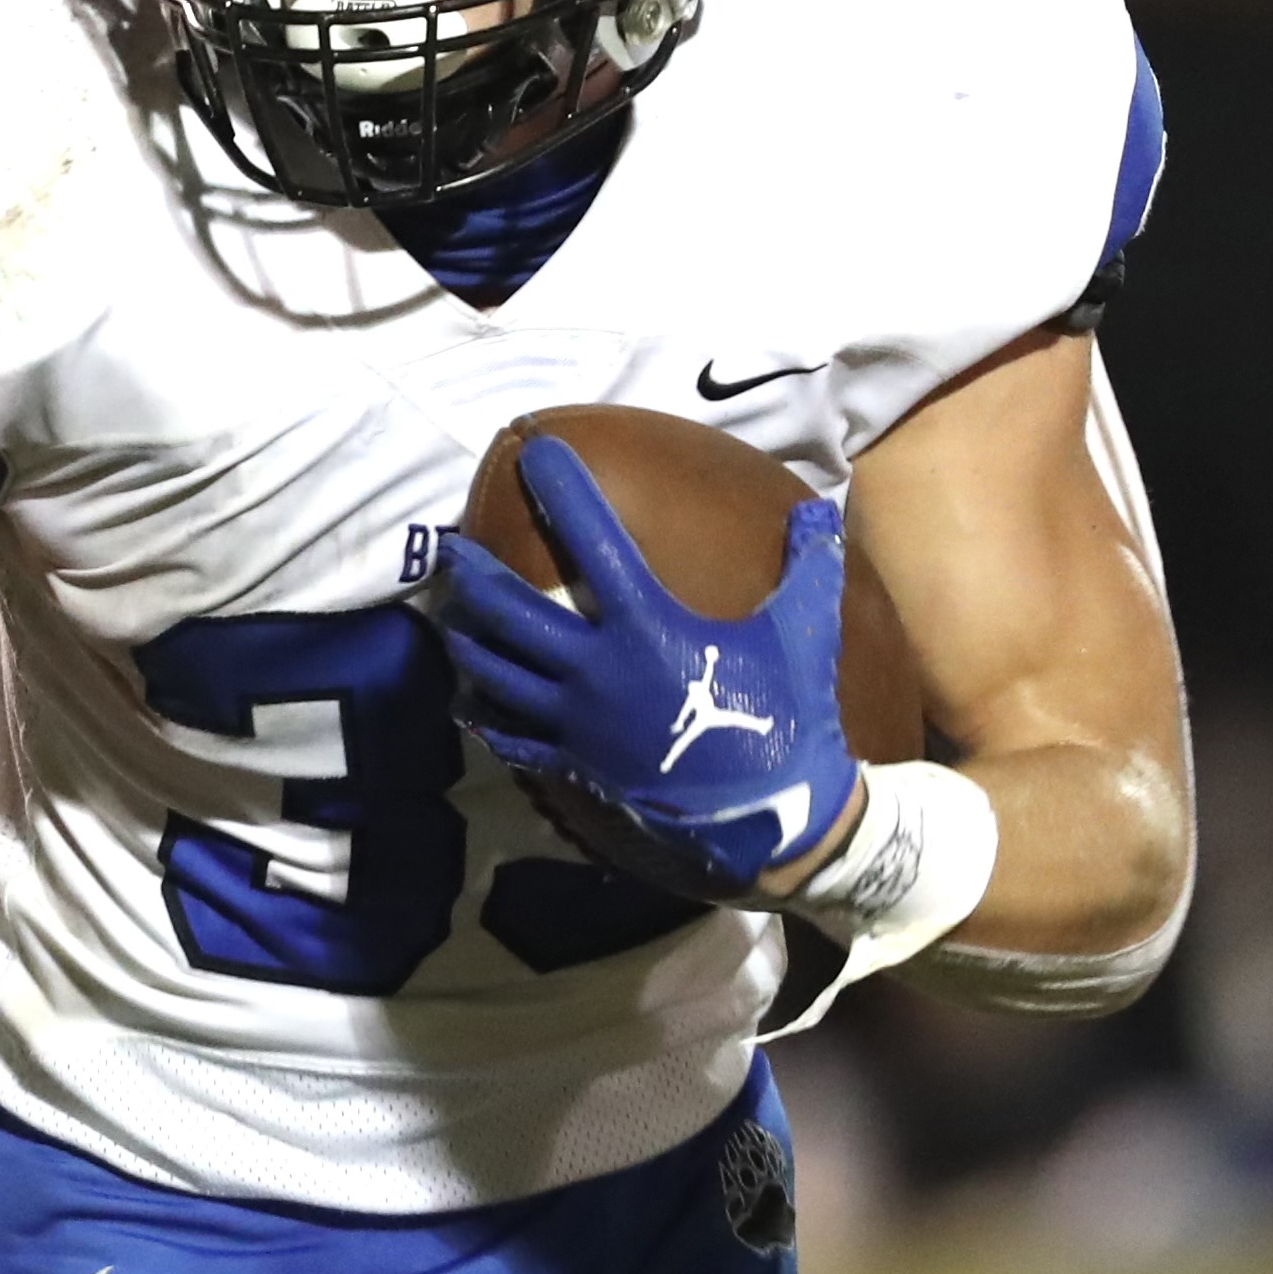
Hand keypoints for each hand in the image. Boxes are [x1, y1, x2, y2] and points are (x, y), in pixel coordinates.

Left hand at [432, 435, 856, 902]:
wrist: (775, 821)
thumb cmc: (787, 719)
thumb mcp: (803, 634)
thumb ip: (807, 567)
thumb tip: (820, 509)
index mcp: (648, 627)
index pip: (595, 542)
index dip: (565, 490)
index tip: (537, 452)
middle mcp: (598, 670)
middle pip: (513, 612)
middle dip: (475, 575)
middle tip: (452, 547)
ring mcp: (579, 722)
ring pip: (499, 672)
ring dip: (470, 640)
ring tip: (451, 616)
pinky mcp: (576, 765)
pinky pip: (515, 737)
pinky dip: (486, 715)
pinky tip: (468, 702)